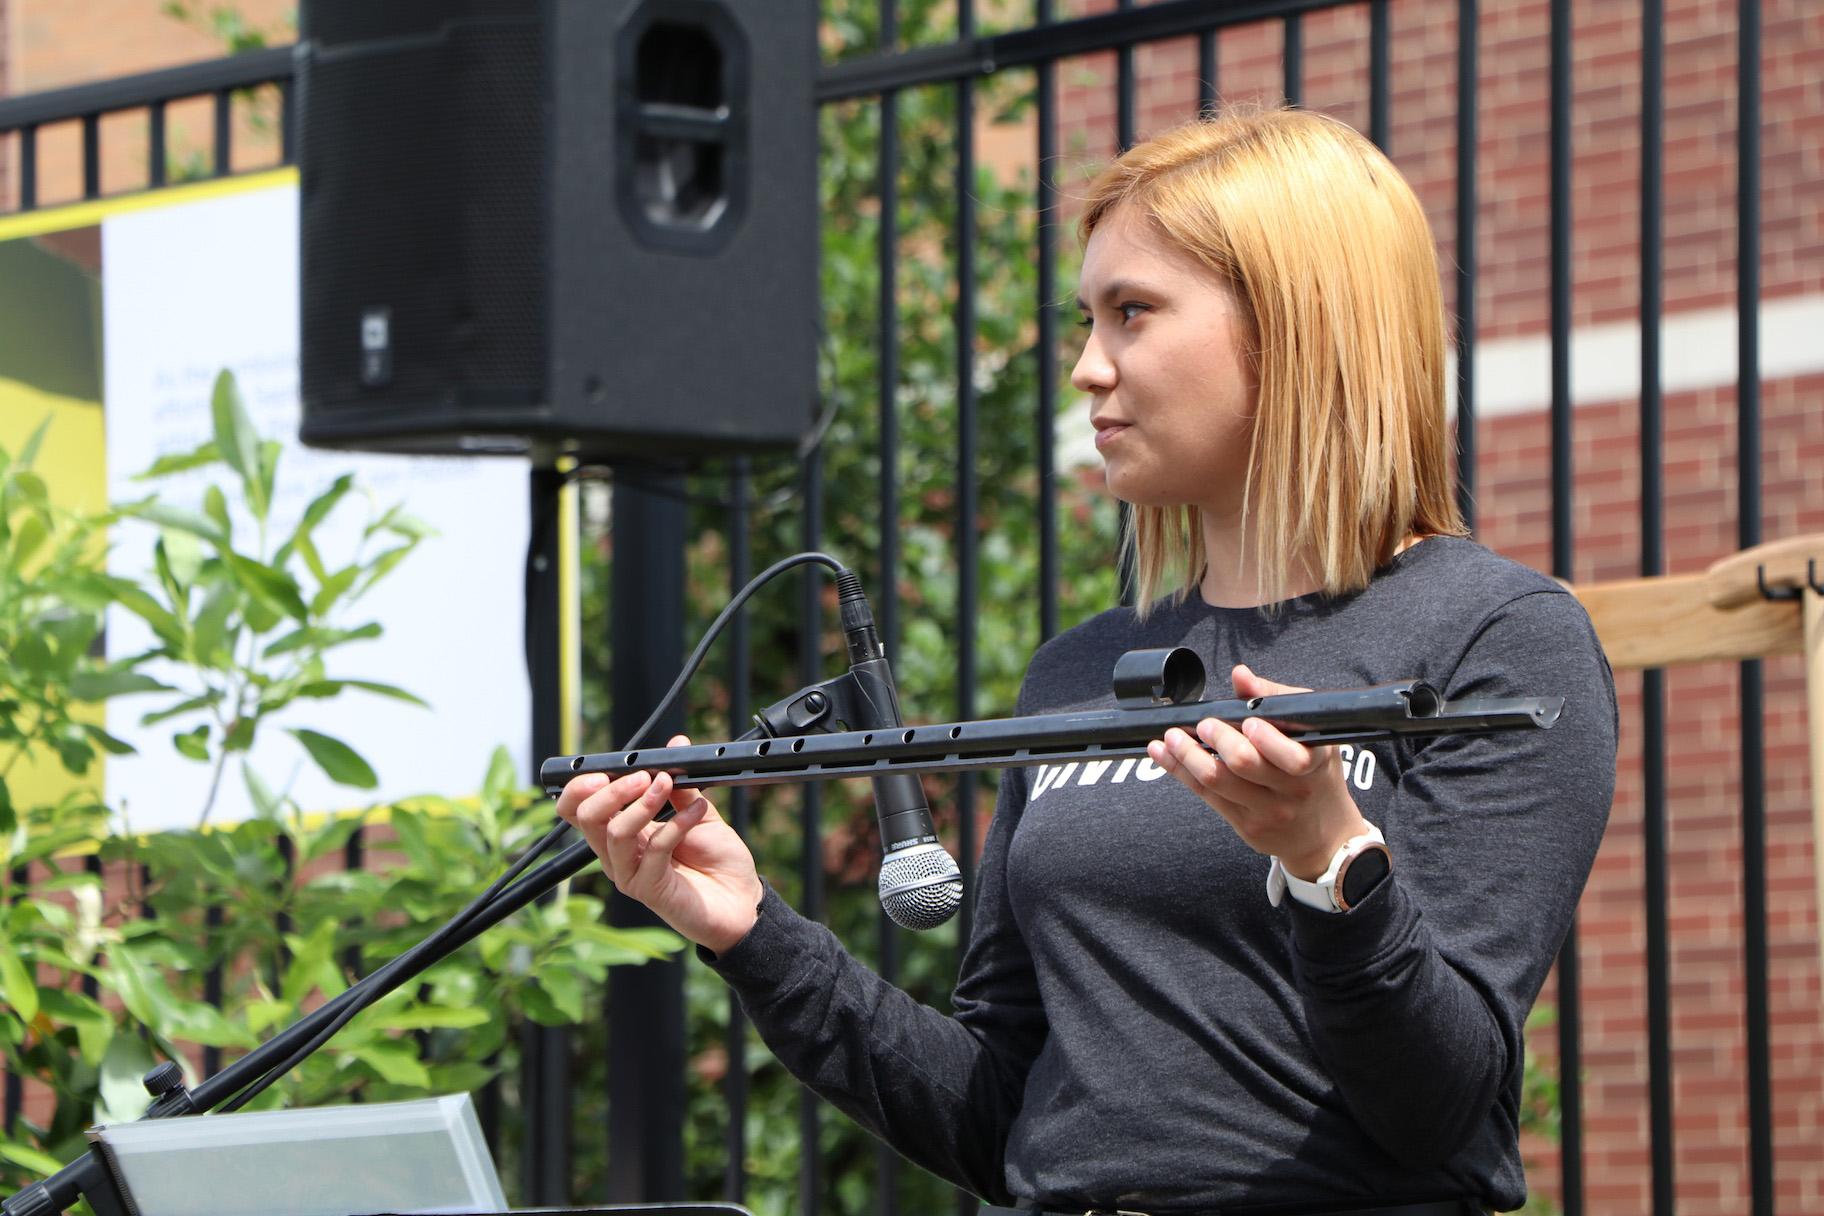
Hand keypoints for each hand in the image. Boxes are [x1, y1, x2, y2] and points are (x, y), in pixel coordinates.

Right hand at [554, 735, 763, 954]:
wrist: (741, 900)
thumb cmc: (717, 860)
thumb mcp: (698, 812)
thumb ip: (682, 785)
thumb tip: (675, 746)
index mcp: (621, 832)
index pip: (578, 809)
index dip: (580, 787)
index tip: (605, 769)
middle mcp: (618, 854)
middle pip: (586, 818)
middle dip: (612, 790)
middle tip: (642, 775)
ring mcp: (630, 874)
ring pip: (614, 833)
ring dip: (641, 804)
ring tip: (666, 785)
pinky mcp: (649, 889)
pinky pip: (654, 850)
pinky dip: (677, 824)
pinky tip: (698, 811)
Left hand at [1147, 664, 1370, 879]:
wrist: (1324, 833)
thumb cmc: (1315, 771)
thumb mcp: (1309, 733)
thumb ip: (1275, 700)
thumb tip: (1241, 676)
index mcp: (1315, 762)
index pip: (1292, 756)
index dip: (1266, 739)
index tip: (1247, 721)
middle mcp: (1292, 789)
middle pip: (1246, 764)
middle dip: (1219, 739)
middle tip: (1204, 723)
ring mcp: (1267, 810)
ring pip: (1217, 780)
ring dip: (1187, 754)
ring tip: (1172, 736)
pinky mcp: (1246, 825)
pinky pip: (1206, 795)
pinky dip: (1179, 770)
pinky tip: (1163, 753)